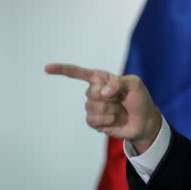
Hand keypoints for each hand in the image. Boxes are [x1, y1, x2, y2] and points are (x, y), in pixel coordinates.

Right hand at [45, 63, 161, 153]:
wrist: (144, 120)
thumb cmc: (139, 98)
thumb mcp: (135, 84)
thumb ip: (120, 83)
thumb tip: (104, 92)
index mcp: (102, 79)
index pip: (79, 73)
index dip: (62, 70)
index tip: (46, 68)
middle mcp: (95, 91)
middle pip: (90, 92)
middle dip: (109, 97)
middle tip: (120, 99)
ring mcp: (93, 107)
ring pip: (92, 107)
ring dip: (110, 110)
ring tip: (119, 110)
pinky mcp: (94, 121)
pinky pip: (92, 120)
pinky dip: (106, 120)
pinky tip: (114, 120)